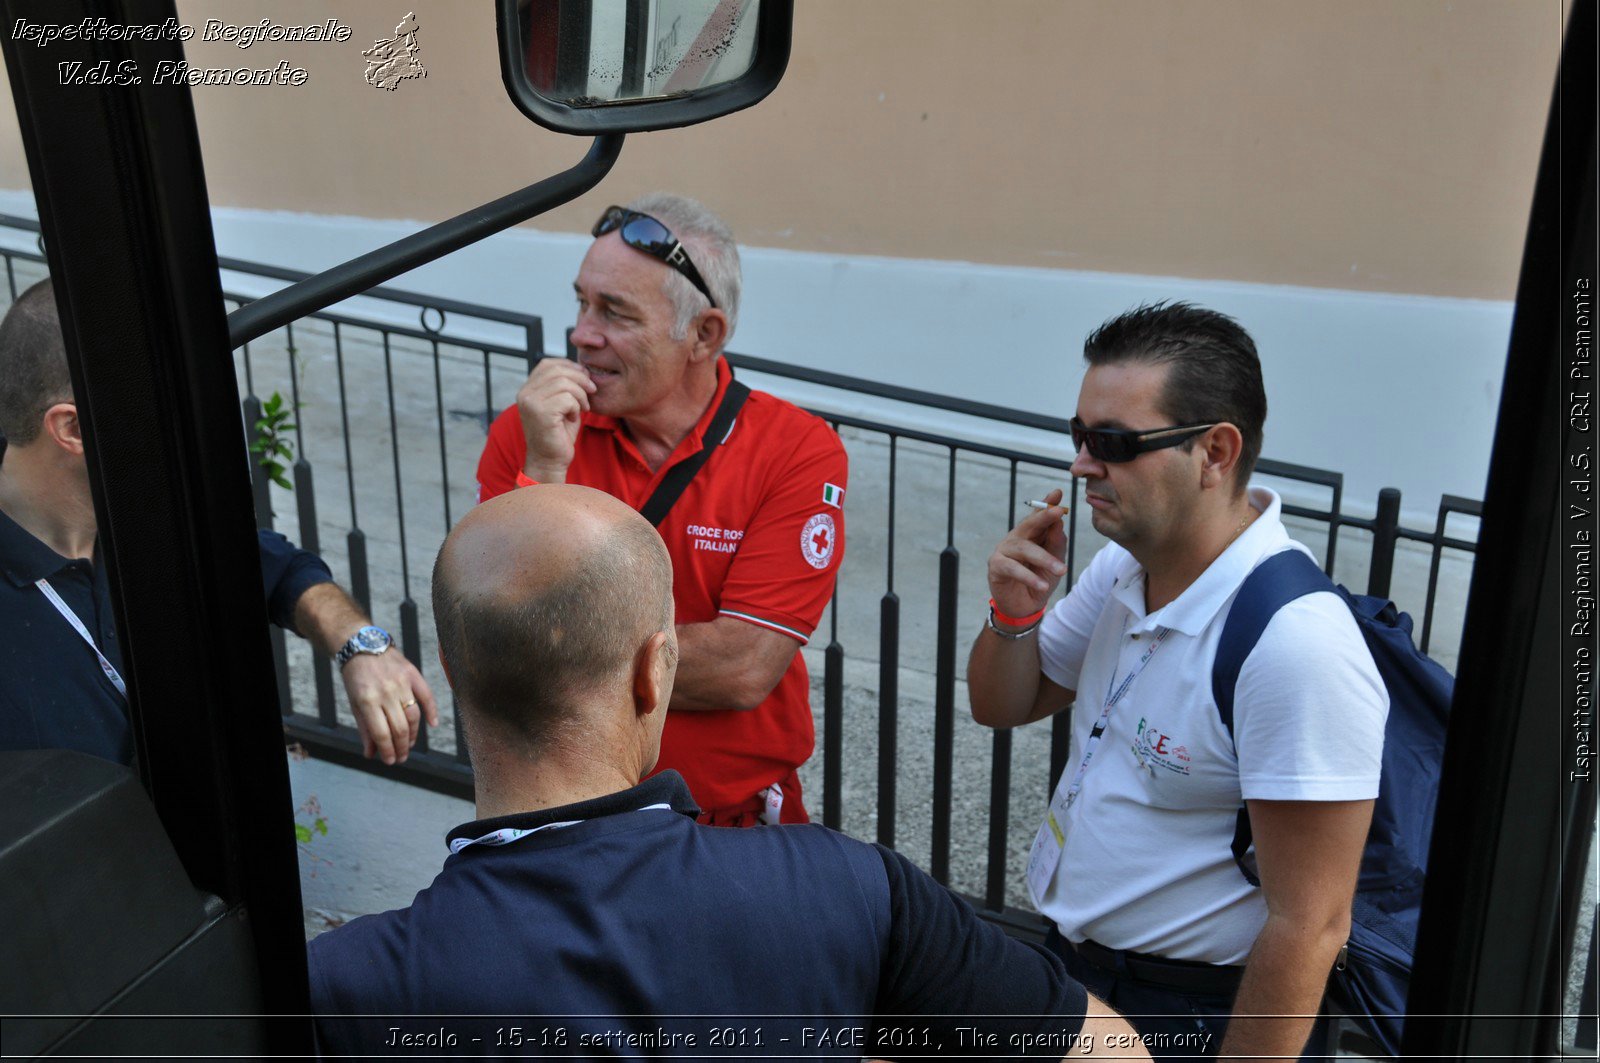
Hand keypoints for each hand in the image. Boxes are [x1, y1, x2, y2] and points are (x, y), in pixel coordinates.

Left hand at [339, 649, 440, 764]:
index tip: (390, 761)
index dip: (387, 751)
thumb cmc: (356, 678)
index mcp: (368, 701)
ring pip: (414, 716)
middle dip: (401, 747)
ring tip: (409, 744)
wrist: (362, 646)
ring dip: (413, 734)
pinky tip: (433, 724)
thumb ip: (364, 729)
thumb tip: (372, 754)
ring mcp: (401, 683)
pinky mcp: (412, 674)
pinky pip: (427, 695)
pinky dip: (432, 711)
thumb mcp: (355, 704)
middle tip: (401, 757)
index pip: (382, 733)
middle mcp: (386, 692)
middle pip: (400, 728)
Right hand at [515, 358, 595, 481]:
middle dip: (580, 378)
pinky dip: (576, 407)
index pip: (547, 364)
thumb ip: (564, 386)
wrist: (550, 461)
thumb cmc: (558, 434)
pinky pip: (567, 399)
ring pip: (564, 383)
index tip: (584, 377)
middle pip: (557, 370)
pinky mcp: (541, 413)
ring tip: (582, 407)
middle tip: (591, 391)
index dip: (569, 366)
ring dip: (580, 395)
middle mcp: (525, 394)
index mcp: (527, 389)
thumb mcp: (561, 404)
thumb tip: (581, 367)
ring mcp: (530, 403)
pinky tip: (573, 417)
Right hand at [986, 486, 1068, 619]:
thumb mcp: (1054, 561)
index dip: (1046, 504)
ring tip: (1062, 570)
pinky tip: (1043, 585)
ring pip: (1025, 549)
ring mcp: (1004, 550)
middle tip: (1058, 512)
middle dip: (1043, 517)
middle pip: (1029, 524)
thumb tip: (1059, 522)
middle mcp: (1016, 538)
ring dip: (1044, 559)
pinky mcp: (996, 566)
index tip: (1057, 493)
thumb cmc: (1040, 579)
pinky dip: (1029, 577)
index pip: (1039, 516)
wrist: (1025, 606)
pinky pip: (1013, 568)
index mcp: (1031, 534)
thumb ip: (1056, 543)